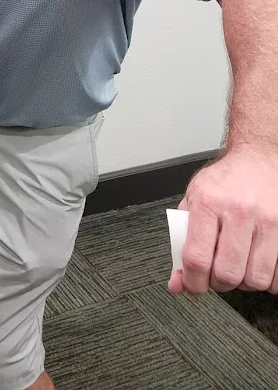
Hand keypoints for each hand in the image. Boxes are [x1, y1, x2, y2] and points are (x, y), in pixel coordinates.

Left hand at [168, 144, 277, 294]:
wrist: (259, 160)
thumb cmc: (226, 181)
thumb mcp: (195, 199)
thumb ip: (182, 239)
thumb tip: (176, 281)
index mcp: (208, 201)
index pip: (196, 257)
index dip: (192, 282)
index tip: (193, 285)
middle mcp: (239, 210)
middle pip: (227, 273)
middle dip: (218, 283)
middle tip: (216, 274)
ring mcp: (268, 220)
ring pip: (255, 279)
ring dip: (244, 282)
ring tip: (239, 268)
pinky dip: (268, 280)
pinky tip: (257, 265)